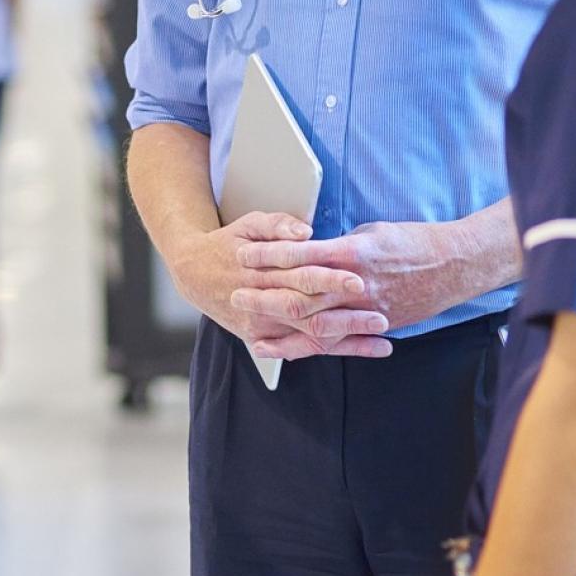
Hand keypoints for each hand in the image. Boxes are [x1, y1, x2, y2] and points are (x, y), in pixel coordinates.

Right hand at [167, 212, 385, 349]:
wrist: (193, 274)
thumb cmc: (228, 244)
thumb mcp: (247, 224)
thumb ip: (277, 225)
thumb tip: (305, 232)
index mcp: (260, 270)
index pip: (299, 275)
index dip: (328, 278)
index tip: (357, 278)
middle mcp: (261, 302)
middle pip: (308, 311)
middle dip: (346, 315)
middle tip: (380, 314)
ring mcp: (262, 326)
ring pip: (309, 336)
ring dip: (348, 339)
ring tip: (383, 337)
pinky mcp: (262, 339)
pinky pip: (302, 350)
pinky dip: (335, 351)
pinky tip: (363, 349)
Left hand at [238, 217, 457, 339]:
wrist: (454, 264)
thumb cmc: (412, 240)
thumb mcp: (371, 232)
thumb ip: (338, 245)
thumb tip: (311, 250)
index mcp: (352, 253)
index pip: (301, 254)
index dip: (269, 256)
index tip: (244, 254)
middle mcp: (356, 284)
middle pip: (302, 294)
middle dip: (265, 297)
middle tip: (236, 296)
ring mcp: (366, 309)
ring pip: (317, 325)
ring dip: (282, 332)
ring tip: (253, 336)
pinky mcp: (377, 325)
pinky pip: (340, 341)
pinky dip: (313, 349)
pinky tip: (290, 353)